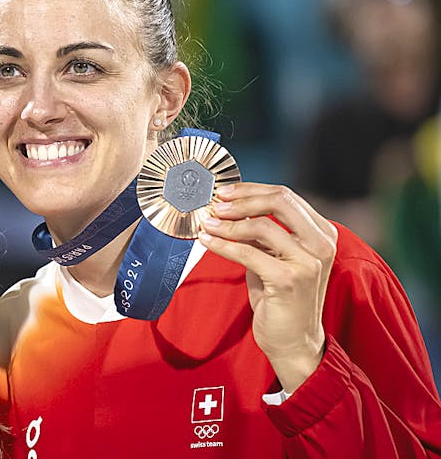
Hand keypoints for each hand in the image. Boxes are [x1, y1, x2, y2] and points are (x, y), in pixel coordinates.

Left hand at [197, 183, 336, 392]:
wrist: (294, 340)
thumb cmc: (281, 297)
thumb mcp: (275, 257)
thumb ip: (264, 232)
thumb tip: (230, 207)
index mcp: (322, 232)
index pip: (285, 195)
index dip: (251, 190)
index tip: (224, 192)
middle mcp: (322, 243)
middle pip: (279, 201)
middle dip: (241, 199)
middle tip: (215, 203)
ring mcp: (308, 261)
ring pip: (261, 225)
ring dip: (227, 223)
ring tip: (206, 224)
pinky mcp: (289, 279)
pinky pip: (248, 252)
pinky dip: (223, 244)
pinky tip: (207, 241)